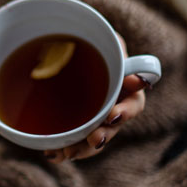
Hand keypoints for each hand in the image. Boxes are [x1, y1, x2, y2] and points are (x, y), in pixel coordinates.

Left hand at [45, 34, 148, 162]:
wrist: (66, 44)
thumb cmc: (89, 37)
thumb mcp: (100, 32)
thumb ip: (106, 38)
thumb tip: (116, 50)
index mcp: (124, 82)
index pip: (133, 101)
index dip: (125, 111)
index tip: (112, 116)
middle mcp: (113, 102)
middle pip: (113, 127)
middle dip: (103, 136)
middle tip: (92, 139)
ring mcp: (95, 114)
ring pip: (94, 138)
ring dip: (82, 149)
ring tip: (66, 153)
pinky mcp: (77, 121)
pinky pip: (75, 140)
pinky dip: (64, 148)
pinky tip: (52, 153)